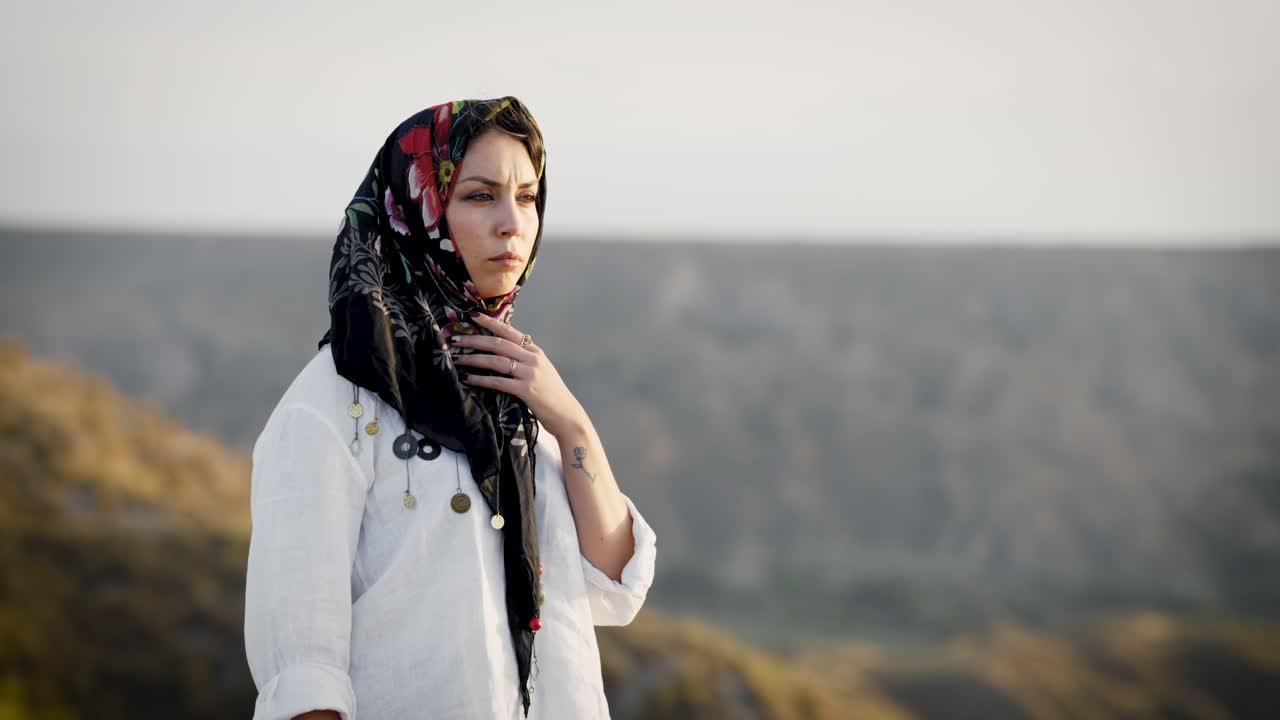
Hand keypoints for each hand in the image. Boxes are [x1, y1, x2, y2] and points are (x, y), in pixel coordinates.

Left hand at [451, 312, 587, 438]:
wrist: (567, 415)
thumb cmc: (551, 395)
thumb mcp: (540, 370)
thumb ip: (524, 359)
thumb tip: (502, 352)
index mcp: (535, 351)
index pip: (509, 331)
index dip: (490, 322)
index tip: (473, 316)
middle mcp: (532, 358)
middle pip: (498, 343)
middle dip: (474, 340)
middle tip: (456, 340)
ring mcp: (530, 373)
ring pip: (496, 360)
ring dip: (473, 359)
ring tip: (457, 359)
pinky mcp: (526, 390)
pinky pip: (498, 382)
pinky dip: (481, 379)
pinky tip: (468, 379)